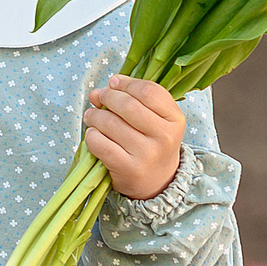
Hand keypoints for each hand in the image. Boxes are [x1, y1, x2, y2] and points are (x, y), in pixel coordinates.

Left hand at [84, 73, 184, 200]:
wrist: (158, 183)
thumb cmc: (152, 144)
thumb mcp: (155, 120)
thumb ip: (131, 100)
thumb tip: (97, 92)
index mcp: (175, 119)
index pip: (148, 91)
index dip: (126, 83)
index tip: (113, 83)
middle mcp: (164, 137)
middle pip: (128, 105)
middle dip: (107, 97)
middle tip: (99, 98)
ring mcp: (147, 154)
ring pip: (110, 123)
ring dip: (94, 115)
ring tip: (92, 116)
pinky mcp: (128, 169)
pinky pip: (100, 143)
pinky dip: (91, 136)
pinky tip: (93, 135)